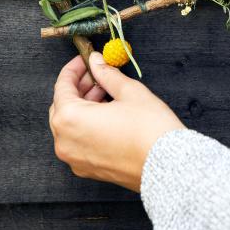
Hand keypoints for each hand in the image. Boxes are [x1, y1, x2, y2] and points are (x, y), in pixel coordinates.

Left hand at [49, 52, 184, 191]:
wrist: (167, 166)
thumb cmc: (149, 130)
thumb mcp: (128, 91)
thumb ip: (107, 74)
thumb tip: (96, 62)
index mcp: (70, 119)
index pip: (62, 86)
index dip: (74, 69)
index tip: (84, 60)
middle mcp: (65, 142)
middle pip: (62, 107)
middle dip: (79, 88)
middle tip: (97, 75)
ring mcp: (75, 159)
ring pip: (69, 125)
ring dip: (83, 106)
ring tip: (106, 93)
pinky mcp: (87, 169)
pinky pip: (78, 141)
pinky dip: (86, 125)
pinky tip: (107, 114)